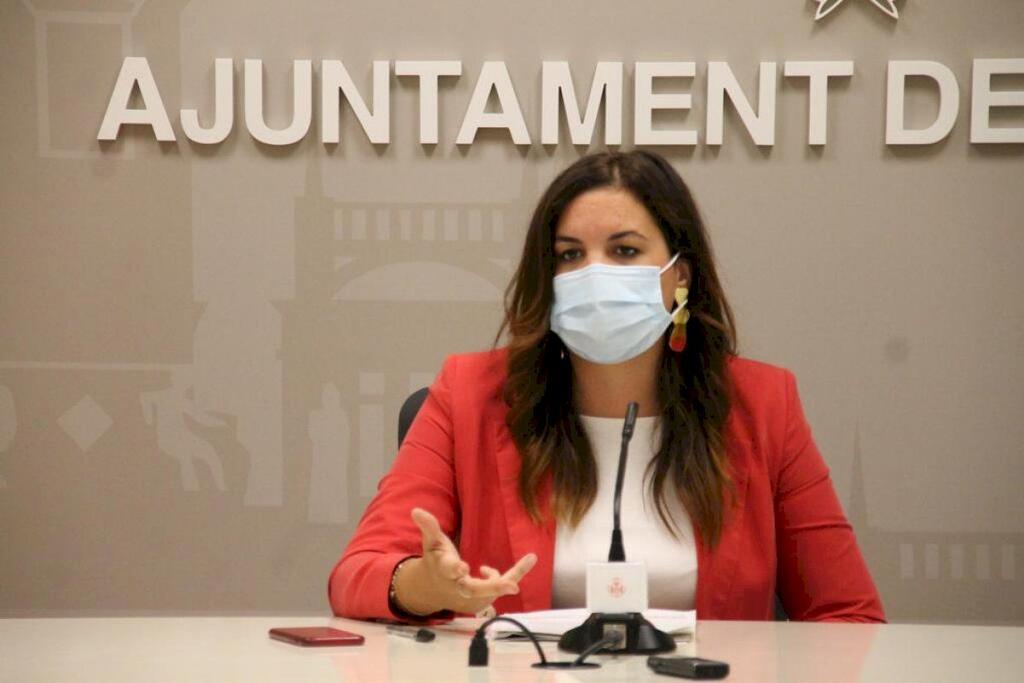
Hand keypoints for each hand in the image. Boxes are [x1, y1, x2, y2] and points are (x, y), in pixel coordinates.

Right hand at [395, 507, 536, 615]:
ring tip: (530, 558)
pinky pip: (501, 587)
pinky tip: (522, 561)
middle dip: (494, 587)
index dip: (455, 569)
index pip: (448, 570)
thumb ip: (429, 527)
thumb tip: (416, 510)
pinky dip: (512, 576)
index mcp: (444, 570)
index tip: (462, 567)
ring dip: (511, 577)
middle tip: (513, 587)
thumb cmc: (436, 561)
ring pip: (494, 589)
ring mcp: (471, 597)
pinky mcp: (482, 600)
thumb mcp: (432, 543)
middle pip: (476, 589)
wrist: (434, 590)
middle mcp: (458, 587)